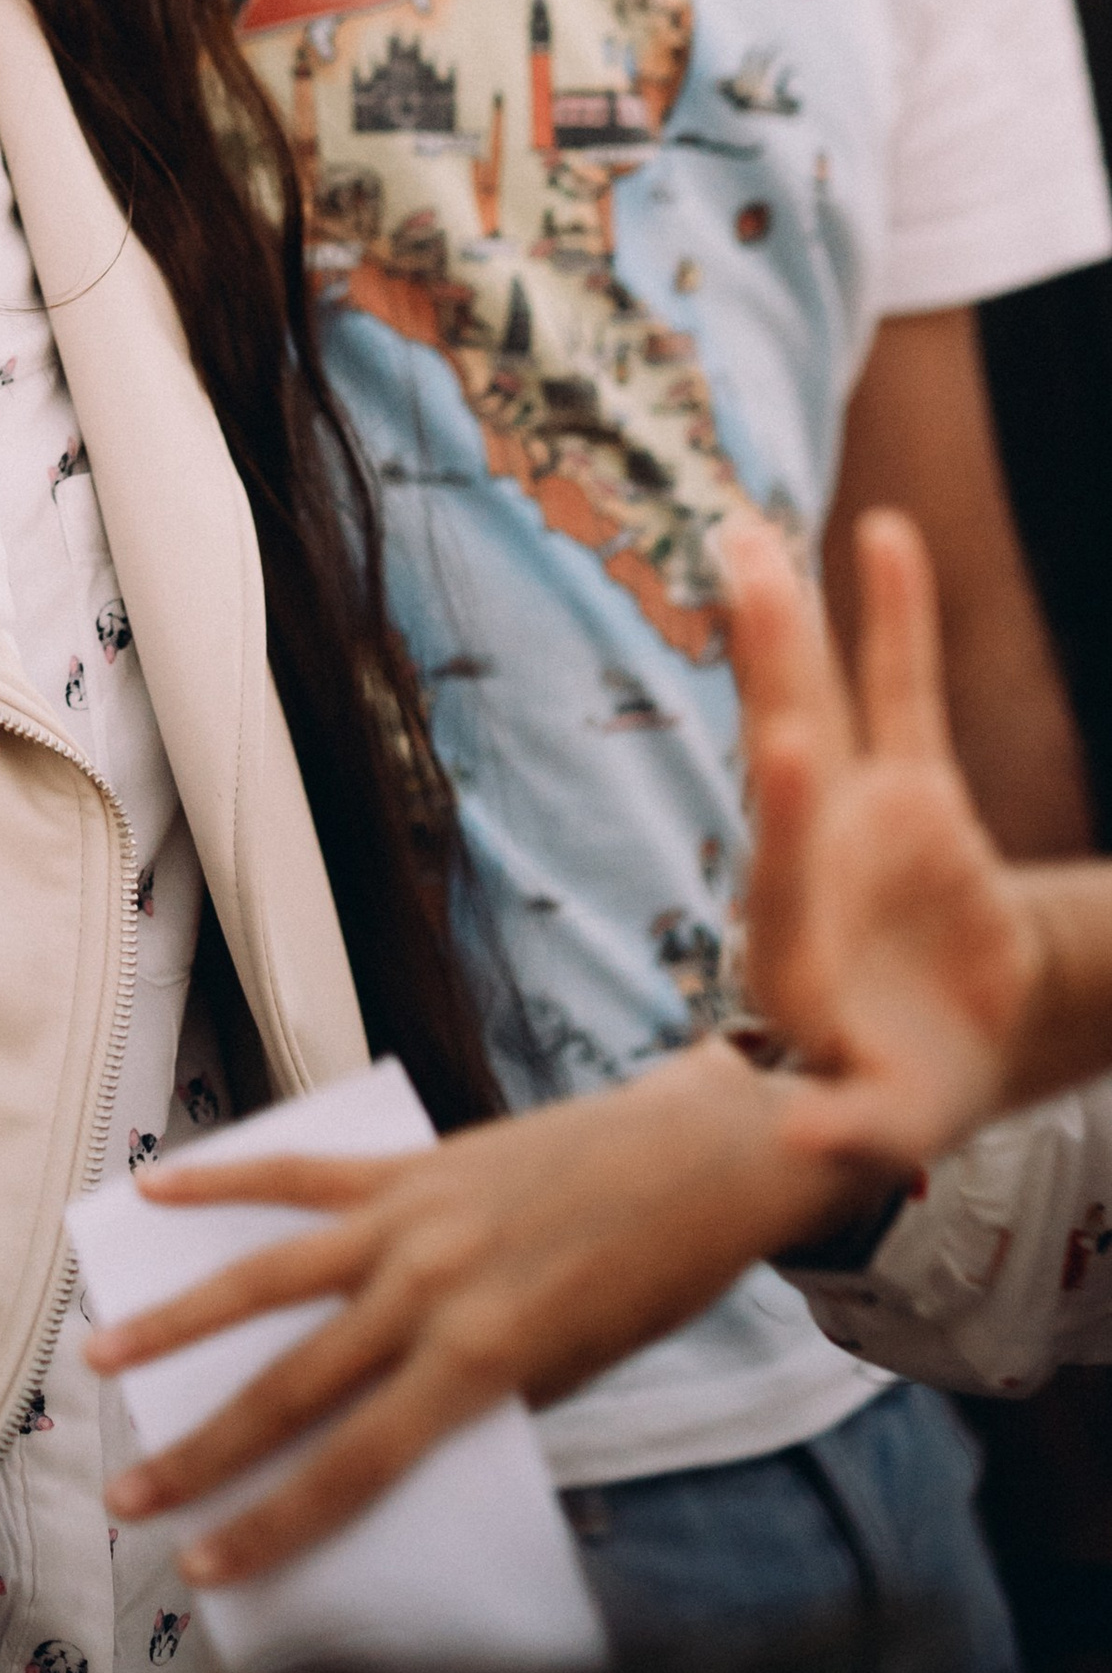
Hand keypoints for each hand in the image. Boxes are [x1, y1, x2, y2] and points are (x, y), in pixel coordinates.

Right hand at [86, 1039, 876, 1586]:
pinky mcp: (410, 1162)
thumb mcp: (570, 1372)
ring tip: (104, 1354)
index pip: (355, 1467)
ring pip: (267, 1278)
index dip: (272, 1524)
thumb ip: (469, 1396)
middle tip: (127, 1495)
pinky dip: (225, 1180)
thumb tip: (366, 1424)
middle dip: (202, 1452)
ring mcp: (412, 1216)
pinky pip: (300, 1175)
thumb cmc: (649, 1284)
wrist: (707, 1163)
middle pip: (292, 1385)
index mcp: (484, 1360)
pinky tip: (157, 1186)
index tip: (204, 1567)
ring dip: (177, 1321)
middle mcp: (432, 1288)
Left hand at [733, 508, 1038, 1173]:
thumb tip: (810, 1142)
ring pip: (825, 703)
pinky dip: (895, 617)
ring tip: (753, 530)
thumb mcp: (874, 1123)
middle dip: (766, 663)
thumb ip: (849, 1126)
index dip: (790, 812)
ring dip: (791, 622)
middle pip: (787, 751)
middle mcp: (812, 860)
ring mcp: (857, 817)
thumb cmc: (885, 1096)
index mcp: (792, 943)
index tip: (791, 743)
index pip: (786, 868)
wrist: (927, 1056)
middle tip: (744, 570)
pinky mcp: (913, 796)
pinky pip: (904, 691)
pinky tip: (885, 531)